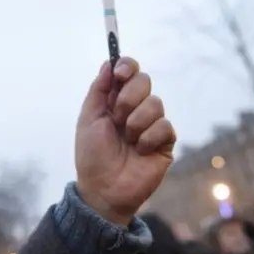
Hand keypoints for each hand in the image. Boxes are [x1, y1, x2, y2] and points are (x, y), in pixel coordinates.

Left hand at [75, 57, 175, 225]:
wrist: (103, 189)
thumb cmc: (92, 156)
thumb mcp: (88, 119)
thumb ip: (98, 90)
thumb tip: (108, 63)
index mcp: (116, 100)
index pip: (129, 71)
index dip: (127, 66)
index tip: (120, 74)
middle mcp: (135, 108)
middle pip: (144, 80)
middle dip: (128, 97)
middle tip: (117, 118)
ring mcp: (152, 124)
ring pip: (155, 103)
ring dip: (135, 122)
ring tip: (127, 140)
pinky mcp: (165, 141)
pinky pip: (164, 126)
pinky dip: (148, 138)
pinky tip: (139, 151)